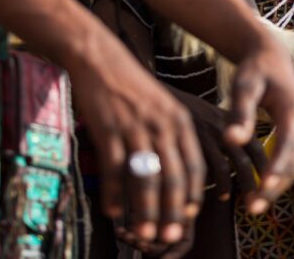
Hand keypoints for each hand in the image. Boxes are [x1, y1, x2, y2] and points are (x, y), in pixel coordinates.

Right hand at [69, 57, 204, 250]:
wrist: (99, 56)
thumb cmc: (132, 86)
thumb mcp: (163, 106)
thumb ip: (173, 135)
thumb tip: (177, 172)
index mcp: (180, 120)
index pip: (194, 165)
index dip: (192, 194)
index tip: (190, 217)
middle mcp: (163, 126)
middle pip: (173, 177)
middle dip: (173, 211)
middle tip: (170, 237)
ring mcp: (136, 127)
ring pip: (145, 178)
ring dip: (145, 210)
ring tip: (143, 233)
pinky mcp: (109, 128)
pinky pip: (114, 168)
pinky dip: (114, 193)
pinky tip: (112, 211)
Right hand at [169, 87, 267, 205]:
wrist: (156, 94)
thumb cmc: (182, 112)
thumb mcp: (207, 117)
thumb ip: (221, 135)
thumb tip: (234, 162)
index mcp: (232, 121)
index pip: (256, 146)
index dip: (266, 167)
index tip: (270, 185)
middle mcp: (227, 126)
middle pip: (253, 156)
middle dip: (259, 180)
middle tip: (261, 200)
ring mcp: (214, 133)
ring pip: (239, 165)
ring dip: (244, 186)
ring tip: (245, 202)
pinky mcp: (199, 141)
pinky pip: (217, 168)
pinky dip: (223, 185)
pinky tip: (222, 196)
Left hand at [225, 40, 293, 212]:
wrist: (270, 54)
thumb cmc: (254, 69)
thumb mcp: (244, 86)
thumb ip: (239, 113)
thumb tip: (232, 141)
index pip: (286, 148)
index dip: (274, 173)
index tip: (260, 193)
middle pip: (293, 162)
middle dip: (274, 188)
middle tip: (252, 209)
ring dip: (276, 186)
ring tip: (253, 205)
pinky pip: (291, 158)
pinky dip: (278, 175)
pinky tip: (260, 188)